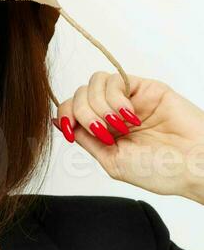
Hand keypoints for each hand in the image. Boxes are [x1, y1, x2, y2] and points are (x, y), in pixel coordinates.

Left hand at [52, 72, 203, 200]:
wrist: (194, 165)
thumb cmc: (161, 170)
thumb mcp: (112, 161)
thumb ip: (86, 139)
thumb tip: (59, 122)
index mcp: (103, 132)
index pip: (71, 111)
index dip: (65, 116)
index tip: (71, 132)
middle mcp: (113, 113)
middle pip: (78, 95)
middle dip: (84, 114)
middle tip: (106, 133)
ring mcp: (128, 99)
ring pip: (93, 84)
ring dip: (100, 107)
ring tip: (121, 127)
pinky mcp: (144, 87)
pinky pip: (115, 79)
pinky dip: (114, 98)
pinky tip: (130, 116)